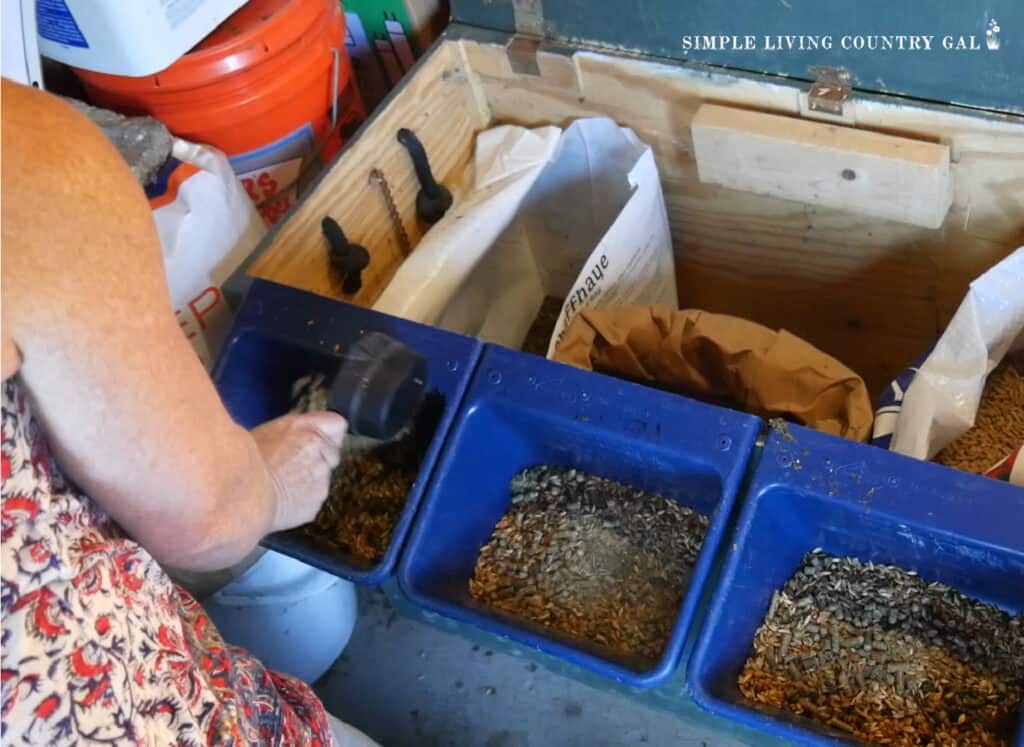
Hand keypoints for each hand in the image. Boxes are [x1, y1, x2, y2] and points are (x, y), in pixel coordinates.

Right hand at [251, 411, 346, 531]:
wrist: (240, 494)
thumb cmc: (244, 461)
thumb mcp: (268, 430)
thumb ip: (295, 430)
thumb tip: (302, 433)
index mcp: (309, 429)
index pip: (337, 424)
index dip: (327, 433)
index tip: (318, 438)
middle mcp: (321, 452)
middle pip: (332, 453)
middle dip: (318, 459)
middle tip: (291, 464)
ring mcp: (321, 481)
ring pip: (322, 479)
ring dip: (308, 481)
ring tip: (280, 483)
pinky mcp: (316, 504)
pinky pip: (312, 501)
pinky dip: (301, 501)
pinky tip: (279, 498)